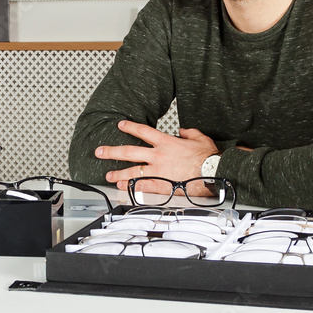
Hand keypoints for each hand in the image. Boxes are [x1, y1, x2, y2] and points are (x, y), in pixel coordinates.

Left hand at [94, 122, 218, 192]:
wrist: (213, 172)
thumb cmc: (208, 157)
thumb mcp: (199, 138)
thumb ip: (189, 133)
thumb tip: (183, 130)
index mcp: (166, 142)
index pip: (143, 131)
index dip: (129, 127)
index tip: (121, 125)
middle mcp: (159, 155)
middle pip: (130, 151)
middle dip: (112, 151)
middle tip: (100, 151)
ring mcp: (159, 171)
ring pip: (133, 171)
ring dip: (118, 173)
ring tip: (108, 174)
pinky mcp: (162, 185)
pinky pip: (143, 186)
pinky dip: (131, 187)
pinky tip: (123, 187)